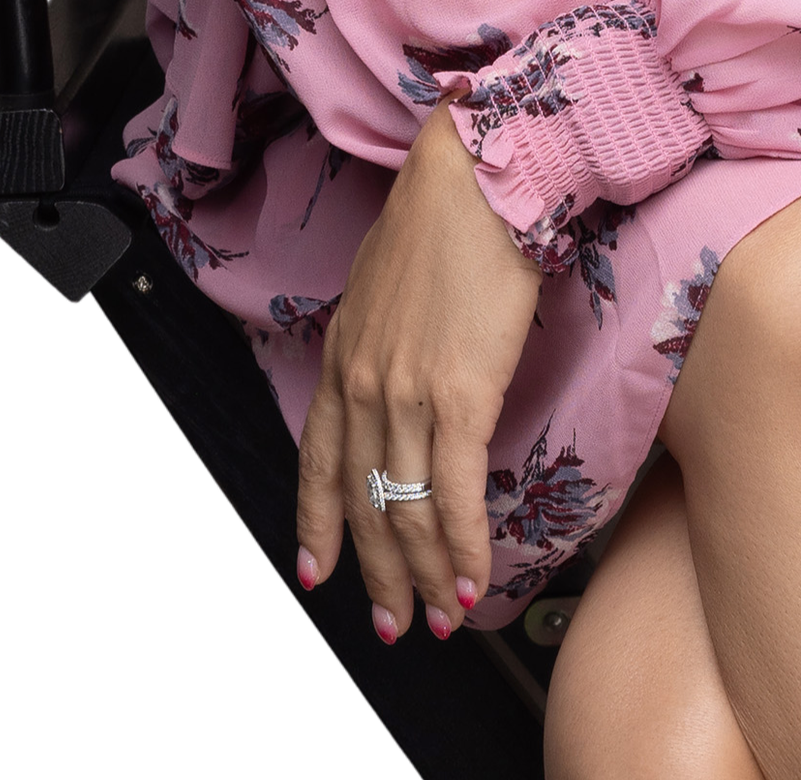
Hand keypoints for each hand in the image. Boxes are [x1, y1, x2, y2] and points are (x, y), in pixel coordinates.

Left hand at [295, 96, 544, 641]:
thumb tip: (403, 376)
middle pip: (363, 502)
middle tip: (393, 623)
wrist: (481, 176)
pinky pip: (455, 495)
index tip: (319, 575)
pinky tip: (474, 580)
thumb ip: (384, 340)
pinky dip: (464, 548)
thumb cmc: (449, 215)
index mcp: (342, 356)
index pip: (319, 463)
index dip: (320, 526)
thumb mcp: (389, 283)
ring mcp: (405, 394)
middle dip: (378, 573)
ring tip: (441, 616)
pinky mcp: (458, 396)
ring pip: (408, 511)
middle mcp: (362, 382)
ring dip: (426, 576)